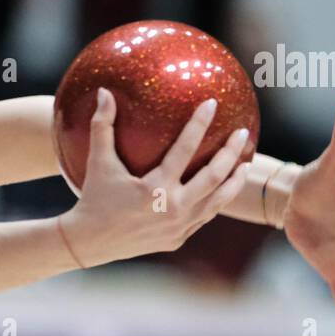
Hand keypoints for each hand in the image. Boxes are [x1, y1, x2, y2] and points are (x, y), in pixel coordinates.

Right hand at [59, 88, 250, 267]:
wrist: (90, 243)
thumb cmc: (93, 198)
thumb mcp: (97, 162)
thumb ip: (102, 126)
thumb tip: (103, 92)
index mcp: (155, 188)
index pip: (185, 149)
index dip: (199, 123)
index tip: (212, 104)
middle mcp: (173, 208)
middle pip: (214, 176)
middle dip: (231, 152)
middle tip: (243, 132)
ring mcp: (179, 227)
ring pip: (217, 201)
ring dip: (234, 181)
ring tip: (245, 163)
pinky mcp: (178, 239)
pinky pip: (204, 216)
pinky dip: (216, 200)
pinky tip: (222, 188)